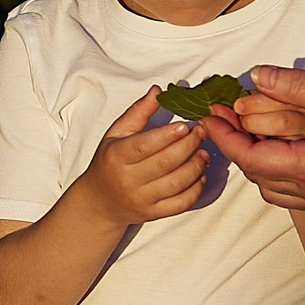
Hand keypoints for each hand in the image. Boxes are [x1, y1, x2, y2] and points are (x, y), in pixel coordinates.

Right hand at [77, 87, 210, 225]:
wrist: (100, 201)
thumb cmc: (110, 161)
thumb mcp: (117, 133)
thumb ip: (138, 112)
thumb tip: (158, 90)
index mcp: (117, 156)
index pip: (145, 145)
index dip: (167, 135)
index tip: (185, 125)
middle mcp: (128, 180)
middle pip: (165, 163)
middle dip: (188, 146)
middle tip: (202, 133)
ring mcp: (141, 200)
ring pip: (176, 184)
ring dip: (195, 167)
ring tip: (204, 152)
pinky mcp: (153, 214)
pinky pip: (179, 204)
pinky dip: (195, 190)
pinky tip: (200, 175)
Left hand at [202, 65, 304, 212]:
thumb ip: (296, 85)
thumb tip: (256, 76)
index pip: (250, 158)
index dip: (225, 136)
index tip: (210, 115)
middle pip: (257, 177)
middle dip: (237, 148)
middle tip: (227, 119)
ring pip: (274, 191)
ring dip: (257, 165)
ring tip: (252, 134)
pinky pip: (295, 197)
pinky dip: (279, 176)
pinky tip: (284, 152)